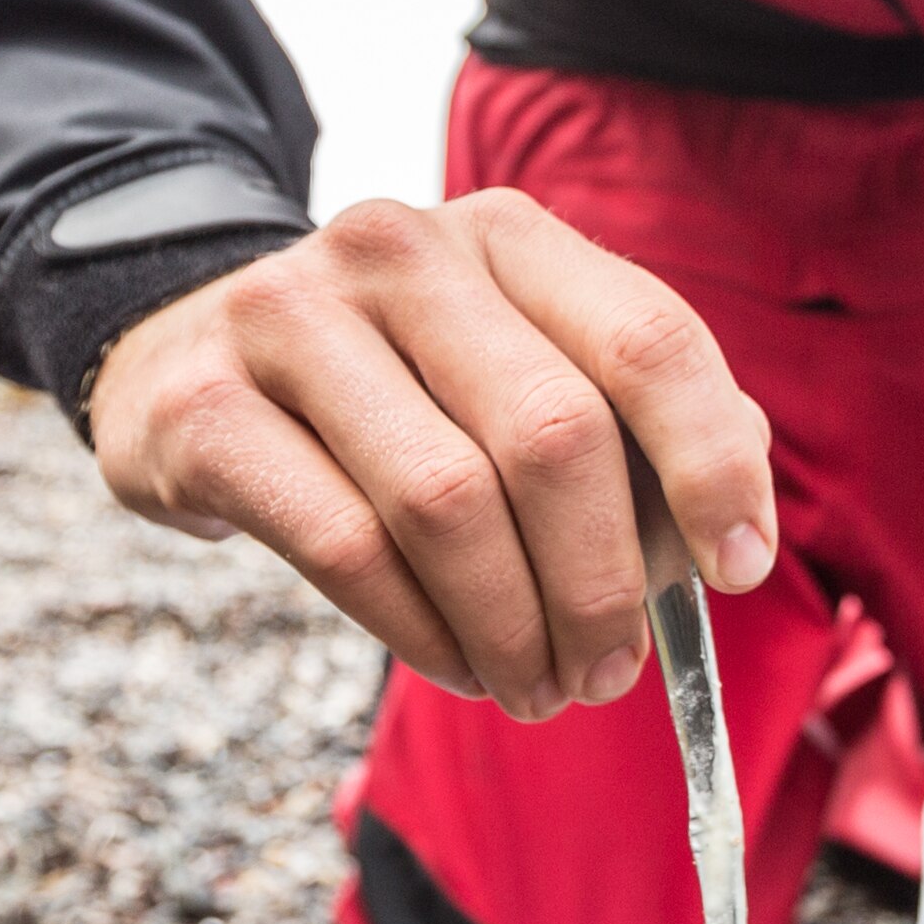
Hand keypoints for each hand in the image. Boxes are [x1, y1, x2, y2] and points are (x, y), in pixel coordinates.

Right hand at [90, 193, 776, 720]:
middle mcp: (401, 251)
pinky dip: (421, 631)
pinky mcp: (206, 407)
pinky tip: (455, 664)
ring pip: (448, 500)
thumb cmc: (392, 390)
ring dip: (513, 626)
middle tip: (612, 673)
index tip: (740, 567)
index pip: (647, 339)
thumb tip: (730, 525)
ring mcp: (290, 316)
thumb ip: (630, 424)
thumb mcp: (515, 366)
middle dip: (602, 582)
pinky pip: (345, 547)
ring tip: (537, 687)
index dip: (709, 465)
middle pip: (554, 434)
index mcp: (507, 235)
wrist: (183, 359)